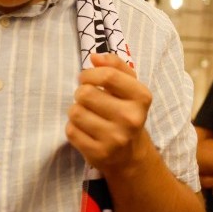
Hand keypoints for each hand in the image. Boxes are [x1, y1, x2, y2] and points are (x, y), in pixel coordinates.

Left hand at [66, 53, 152, 175]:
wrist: (130, 154)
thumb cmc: (126, 111)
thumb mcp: (129, 86)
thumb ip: (115, 66)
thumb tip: (94, 57)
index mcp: (141, 97)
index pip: (108, 75)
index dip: (89, 74)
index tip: (85, 78)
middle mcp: (131, 118)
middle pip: (86, 93)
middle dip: (81, 93)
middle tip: (87, 99)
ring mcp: (115, 138)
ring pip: (75, 112)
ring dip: (76, 110)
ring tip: (87, 114)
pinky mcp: (99, 154)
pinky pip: (71, 131)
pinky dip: (73, 128)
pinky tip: (85, 130)